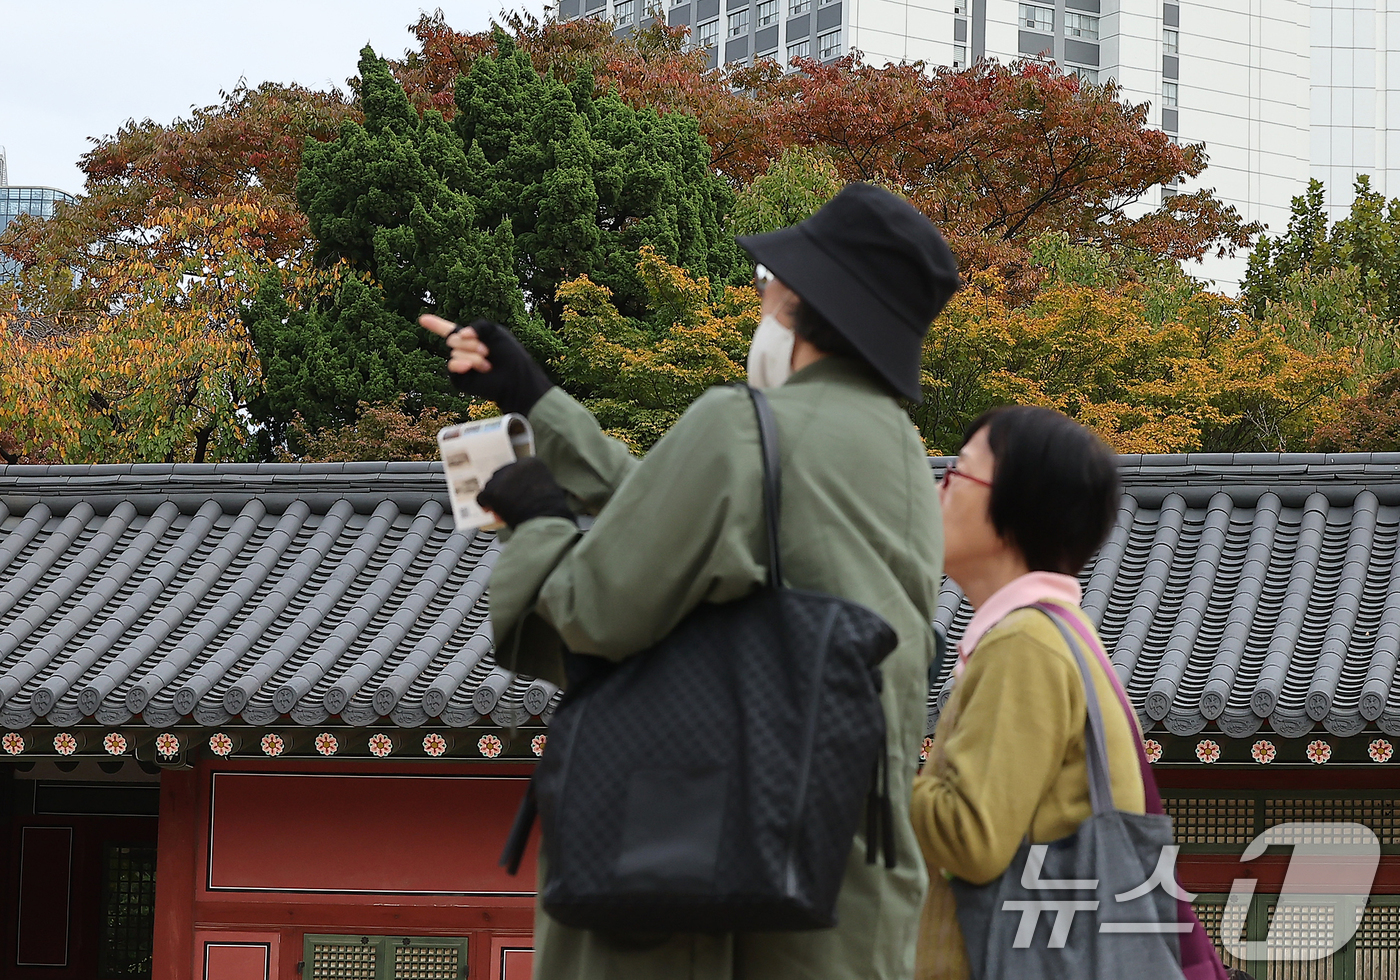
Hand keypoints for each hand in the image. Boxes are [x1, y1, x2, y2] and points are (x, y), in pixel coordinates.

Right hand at [418, 314, 552, 415]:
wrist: (515, 378)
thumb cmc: (509, 355)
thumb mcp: (496, 332)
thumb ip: (478, 325)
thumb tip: (460, 333)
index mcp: (471, 339)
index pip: (449, 330)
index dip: (435, 324)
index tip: (423, 319)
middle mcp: (464, 351)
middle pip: (453, 338)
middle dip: (471, 342)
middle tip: (488, 351)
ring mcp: (461, 364)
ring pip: (455, 351)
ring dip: (474, 355)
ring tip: (488, 364)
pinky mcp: (460, 378)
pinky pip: (452, 365)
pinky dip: (462, 363)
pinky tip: (472, 367)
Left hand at [477, 458, 573, 529]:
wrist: (546, 520)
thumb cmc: (551, 509)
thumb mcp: (546, 489)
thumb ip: (532, 484)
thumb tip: (521, 493)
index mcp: (532, 463)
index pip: (516, 469)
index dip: (513, 482)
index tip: (513, 490)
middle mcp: (516, 466)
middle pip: (501, 474)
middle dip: (502, 488)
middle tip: (505, 500)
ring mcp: (503, 478)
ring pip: (491, 485)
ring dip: (494, 496)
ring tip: (499, 509)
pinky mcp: (493, 492)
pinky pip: (482, 497)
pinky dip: (485, 504)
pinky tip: (489, 510)